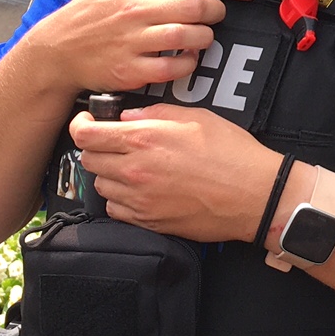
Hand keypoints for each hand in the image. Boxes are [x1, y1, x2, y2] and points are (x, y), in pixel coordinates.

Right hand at [29, 0, 256, 94]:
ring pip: (189, 36)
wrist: (58, 48)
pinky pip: (173, 67)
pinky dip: (187, 64)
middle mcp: (139, 10)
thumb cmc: (97, 13)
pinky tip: (185, 59)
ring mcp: (134, 40)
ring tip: (200, 37)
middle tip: (216, 16)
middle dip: (218, 12)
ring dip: (204, 39)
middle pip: (198, 6)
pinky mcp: (130, 69)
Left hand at [74, 103, 282, 243]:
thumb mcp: (196, 117)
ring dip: (110, 175)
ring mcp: (139, 200)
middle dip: (98, 148)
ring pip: (100, 186)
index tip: (88, 123)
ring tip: (134, 167)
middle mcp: (134, 171)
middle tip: (116, 143)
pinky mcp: (148, 222)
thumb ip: (156, 113)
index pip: (86, 135)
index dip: (80, 126)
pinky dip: (122, 199)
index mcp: (144, 140)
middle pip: (88, 160)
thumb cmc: (232, 154)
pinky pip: (116, 210)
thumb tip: (129, 117)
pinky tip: (142, 190)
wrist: (254, 195)